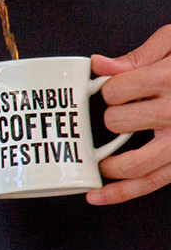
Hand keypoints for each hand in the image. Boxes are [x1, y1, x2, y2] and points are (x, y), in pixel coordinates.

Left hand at [86, 25, 170, 204]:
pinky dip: (121, 193)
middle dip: (110, 118)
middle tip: (119, 114)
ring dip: (109, 163)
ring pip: (135, 164)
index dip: (108, 89)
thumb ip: (139, 55)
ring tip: (98, 161)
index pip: (116, 90)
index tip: (114, 88)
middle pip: (119, 122)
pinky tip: (97, 195)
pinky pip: (151, 183)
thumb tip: (99, 65)